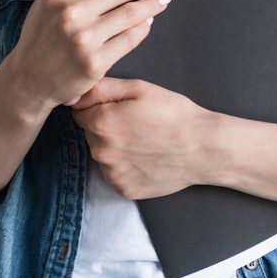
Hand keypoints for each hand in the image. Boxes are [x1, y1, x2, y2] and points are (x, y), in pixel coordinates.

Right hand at [6, 0, 176, 115]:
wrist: (29, 79)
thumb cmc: (43, 34)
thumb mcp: (48, 1)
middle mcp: (69, 12)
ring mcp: (83, 39)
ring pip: (131, 12)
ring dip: (153, 3)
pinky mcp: (94, 63)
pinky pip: (130, 38)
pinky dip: (144, 27)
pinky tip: (149, 21)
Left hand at [71, 78, 211, 198]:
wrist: (202, 148)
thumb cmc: (173, 113)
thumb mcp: (139, 88)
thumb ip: (101, 88)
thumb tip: (74, 93)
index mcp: (101, 123)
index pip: (79, 110)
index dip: (98, 104)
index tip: (120, 105)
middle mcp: (100, 152)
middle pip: (89, 132)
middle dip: (105, 124)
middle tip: (135, 120)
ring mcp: (112, 174)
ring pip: (101, 153)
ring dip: (113, 145)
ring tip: (142, 138)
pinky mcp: (123, 189)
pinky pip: (114, 172)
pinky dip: (124, 164)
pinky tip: (145, 155)